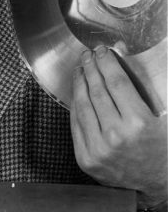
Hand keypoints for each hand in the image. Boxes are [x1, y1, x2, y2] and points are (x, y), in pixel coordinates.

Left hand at [71, 46, 166, 208]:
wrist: (156, 182)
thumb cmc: (160, 146)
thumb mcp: (158, 114)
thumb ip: (138, 85)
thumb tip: (118, 52)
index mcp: (139, 123)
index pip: (116, 82)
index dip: (107, 63)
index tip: (102, 51)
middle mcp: (116, 136)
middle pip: (97, 90)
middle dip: (91, 68)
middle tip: (88, 55)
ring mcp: (98, 148)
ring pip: (83, 105)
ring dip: (79, 82)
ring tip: (80, 69)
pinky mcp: (85, 158)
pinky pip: (76, 123)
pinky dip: (75, 105)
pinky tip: (78, 92)